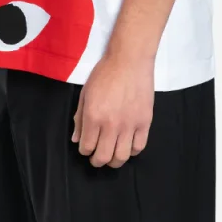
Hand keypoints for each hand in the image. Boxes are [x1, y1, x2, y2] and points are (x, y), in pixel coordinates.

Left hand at [71, 51, 154, 167]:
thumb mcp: (86, 93)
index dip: (84, 150)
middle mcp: (111, 124)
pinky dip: (132, 151)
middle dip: (97, 161)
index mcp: (93, 116)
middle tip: (97, 158)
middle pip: (103, 157)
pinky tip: (127, 145)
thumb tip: (76, 139)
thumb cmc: (105, 73)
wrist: (129, 60)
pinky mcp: (145, 122)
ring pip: (122, 157)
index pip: (86, 147)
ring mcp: (129, 125)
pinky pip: (139, 147)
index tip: (86, 147)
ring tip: (112, 155)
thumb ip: (80, 118)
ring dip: (114, 160)